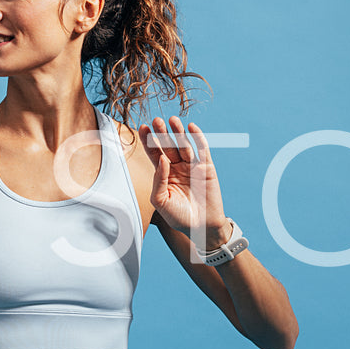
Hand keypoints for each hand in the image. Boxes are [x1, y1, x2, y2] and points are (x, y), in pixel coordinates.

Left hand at [139, 115, 227, 247]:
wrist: (202, 228)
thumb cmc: (179, 217)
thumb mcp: (161, 202)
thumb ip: (158, 181)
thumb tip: (161, 159)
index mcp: (164, 174)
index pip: (154, 153)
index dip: (148, 141)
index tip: (141, 127)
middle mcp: (177, 167)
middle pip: (168, 145)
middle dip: (162, 133)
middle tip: (156, 120)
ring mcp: (192, 166)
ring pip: (184, 145)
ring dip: (178, 132)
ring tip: (172, 120)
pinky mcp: (207, 168)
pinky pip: (202, 150)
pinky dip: (198, 138)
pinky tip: (191, 127)